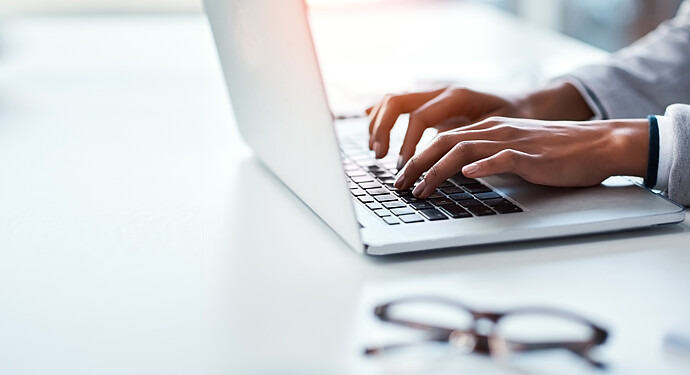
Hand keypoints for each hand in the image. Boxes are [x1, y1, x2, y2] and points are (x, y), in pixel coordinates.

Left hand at [367, 82, 593, 168]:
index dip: (417, 157)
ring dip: (437, 170)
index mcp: (488, 129)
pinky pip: (503, 157)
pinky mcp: (531, 155)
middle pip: (443, 142)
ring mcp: (512, 141)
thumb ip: (487, 157)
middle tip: (399, 185)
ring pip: (463, 149)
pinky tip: (468, 174)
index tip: (402, 177)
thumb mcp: (513, 150)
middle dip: (416, 164)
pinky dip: (483, 165)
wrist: (597, 144)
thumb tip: (460, 174)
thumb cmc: (556, 152)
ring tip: (421, 188)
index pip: (442, 139)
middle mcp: (494, 130)